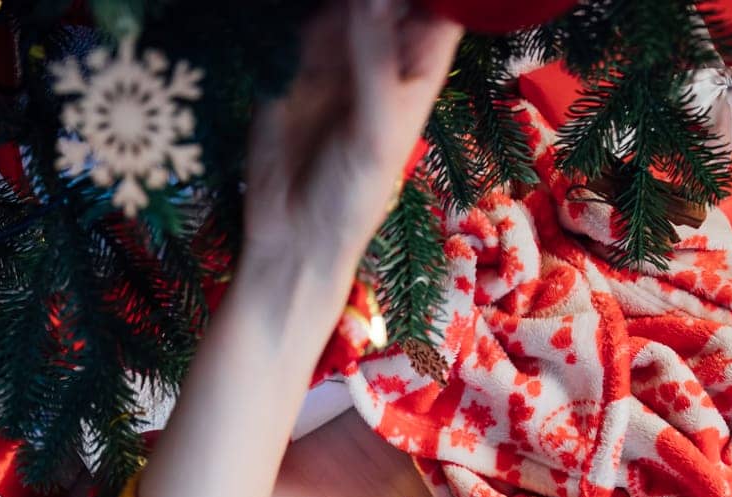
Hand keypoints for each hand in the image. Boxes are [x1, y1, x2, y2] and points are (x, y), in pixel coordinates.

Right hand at [242, 0, 462, 273]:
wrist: (292, 237)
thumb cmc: (352, 198)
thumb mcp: (375, 130)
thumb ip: (373, 56)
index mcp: (417, 73)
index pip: (439, 10)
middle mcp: (380, 56)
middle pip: (390, 0)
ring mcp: (336, 56)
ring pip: (345, 2)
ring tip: (336, 0)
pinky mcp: (292, 62)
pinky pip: (299, 19)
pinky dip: (301, 7)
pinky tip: (305, 5)